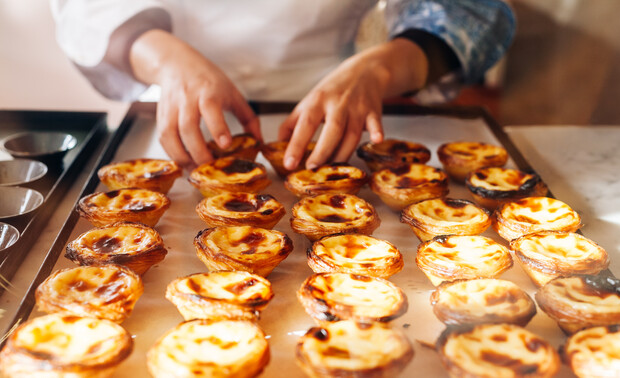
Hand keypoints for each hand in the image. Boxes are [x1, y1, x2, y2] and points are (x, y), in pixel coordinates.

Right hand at [130, 30, 260, 166]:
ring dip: (182, 156)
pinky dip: (171, 153)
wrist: (177, 63)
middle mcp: (188, 98)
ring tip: (195, 170)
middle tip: (210, 167)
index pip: (211, 108)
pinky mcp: (161, 115)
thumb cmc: (208, 80)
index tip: (225, 145)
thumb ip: (248, 117)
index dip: (218, 128)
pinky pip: (162, 137)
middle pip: (188, 127)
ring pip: (170, 134)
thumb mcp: (233, 93)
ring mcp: (172, 106)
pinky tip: (183, 162)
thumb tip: (259, 142)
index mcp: (209, 91)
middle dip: (198, 151)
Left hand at [279, 38, 427, 169]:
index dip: (296, 145)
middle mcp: (338, 104)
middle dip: (322, 151)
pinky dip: (377, 132)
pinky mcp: (373, 111)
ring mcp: (357, 108)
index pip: (305, 124)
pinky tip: (376, 140)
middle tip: (312, 168)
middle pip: (332, 130)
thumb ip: (293, 123)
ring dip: (342, 154)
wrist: (364, 71)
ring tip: (332, 169)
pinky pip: (376, 124)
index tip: (289, 163)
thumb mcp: (310, 100)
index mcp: (318, 101)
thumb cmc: (333, 90)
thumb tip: (278, 144)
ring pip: (352, 135)